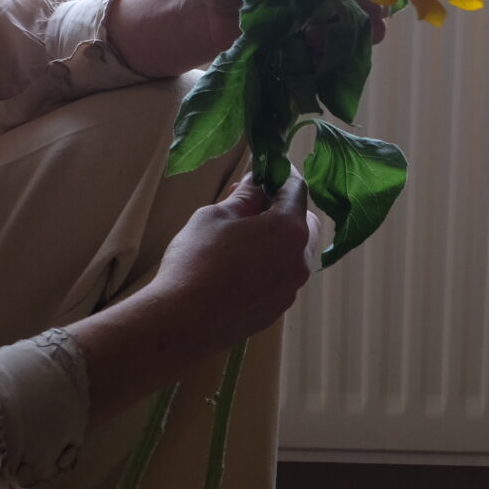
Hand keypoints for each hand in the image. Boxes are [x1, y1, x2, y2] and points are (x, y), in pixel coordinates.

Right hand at [149, 175, 318, 351]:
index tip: (267, 168)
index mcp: (289, 230)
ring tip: (242, 235)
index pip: (296, 190)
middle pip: (303, 223)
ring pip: (295, 253)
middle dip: (284, 209)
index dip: (281, 174)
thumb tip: (256, 185)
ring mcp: (291, 289)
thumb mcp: (216, 216)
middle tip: (251, 203)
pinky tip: (241, 266)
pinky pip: (282, 277)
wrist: (184, 320)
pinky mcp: (277, 309)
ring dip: (278, 239)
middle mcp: (300, 260)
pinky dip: (270, 264)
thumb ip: (244, 198)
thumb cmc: (197, 260)